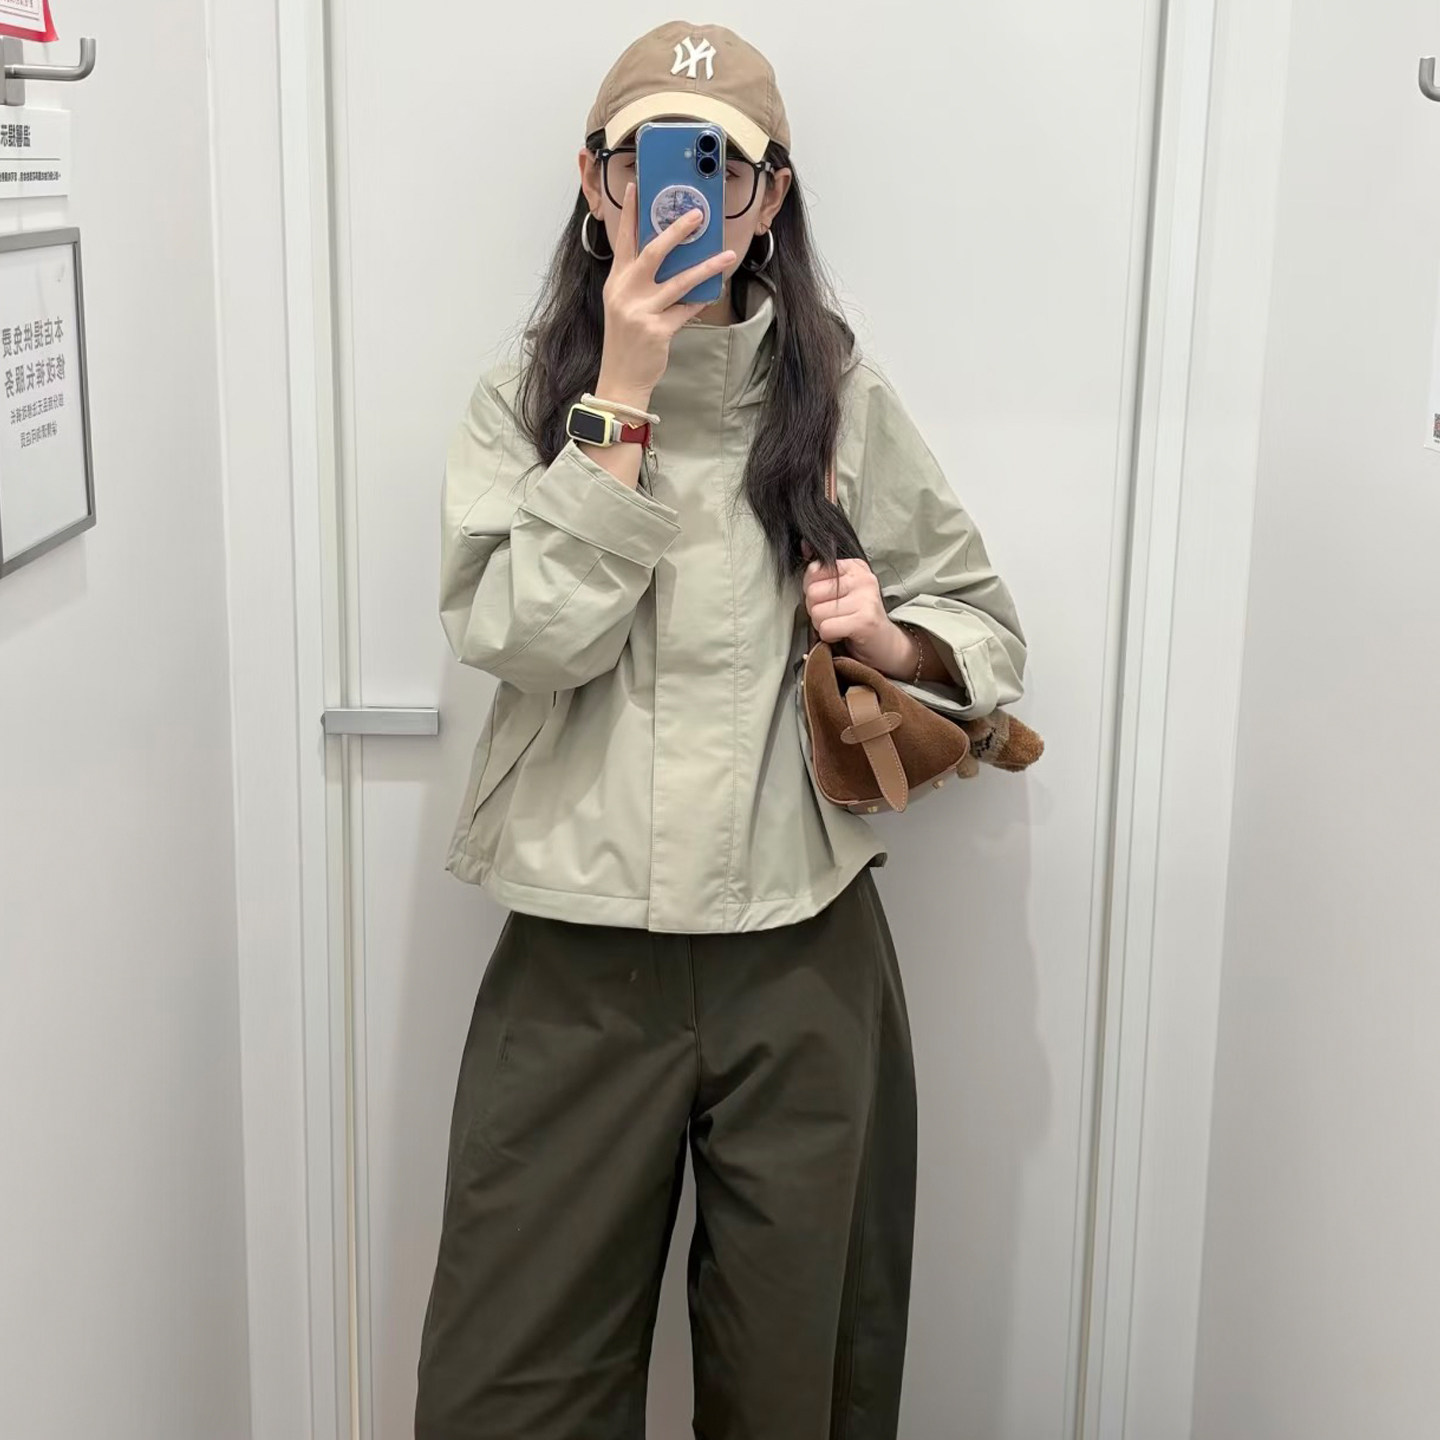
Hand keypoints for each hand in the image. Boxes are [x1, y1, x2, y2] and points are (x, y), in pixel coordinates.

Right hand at [595, 181, 736, 400]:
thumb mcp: (623, 305)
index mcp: (616, 282)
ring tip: (725, 255)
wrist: (622, 377)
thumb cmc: (626, 340)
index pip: (623, 240)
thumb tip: (671, 259)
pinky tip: (714, 291)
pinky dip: (700, 300)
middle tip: (696, 215)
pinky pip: (686, 309)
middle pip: (652, 252)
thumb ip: (639, 281)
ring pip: (678, 281)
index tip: (636, 188)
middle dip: (676, 231)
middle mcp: (625, 292)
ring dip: (705, 266)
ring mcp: (640, 311)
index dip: (629, 213)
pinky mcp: (657, 330)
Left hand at [802, 556, 920, 677]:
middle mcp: (862, 579)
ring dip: (823, 625)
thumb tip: (803, 547)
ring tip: (841, 625)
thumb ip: (822, 573)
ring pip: (817, 613)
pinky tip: (843, 635)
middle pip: (812, 593)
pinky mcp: (864, 620)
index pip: (814, 570)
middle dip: (816, 610)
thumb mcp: (842, 591)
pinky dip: (829, 637)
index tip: (827, 601)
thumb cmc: (858, 618)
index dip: (812, 591)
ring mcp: (865, 599)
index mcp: (855, 567)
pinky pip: (826, 628)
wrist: (885, 645)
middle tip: (834, 617)